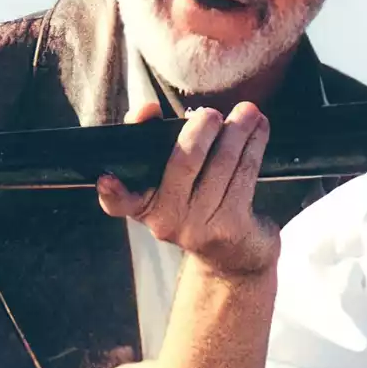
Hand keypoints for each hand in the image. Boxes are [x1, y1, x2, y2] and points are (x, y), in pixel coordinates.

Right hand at [95, 100, 279, 277]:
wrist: (232, 256)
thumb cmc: (197, 202)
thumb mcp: (170, 179)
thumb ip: (154, 142)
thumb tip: (148, 111)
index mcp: (143, 207)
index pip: (119, 202)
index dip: (112, 191)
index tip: (106, 178)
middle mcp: (166, 220)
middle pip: (183, 163)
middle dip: (200, 131)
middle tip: (211, 113)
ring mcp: (199, 227)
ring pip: (222, 163)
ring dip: (238, 131)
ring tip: (247, 111)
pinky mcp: (231, 226)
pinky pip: (244, 174)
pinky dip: (254, 145)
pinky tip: (259, 129)